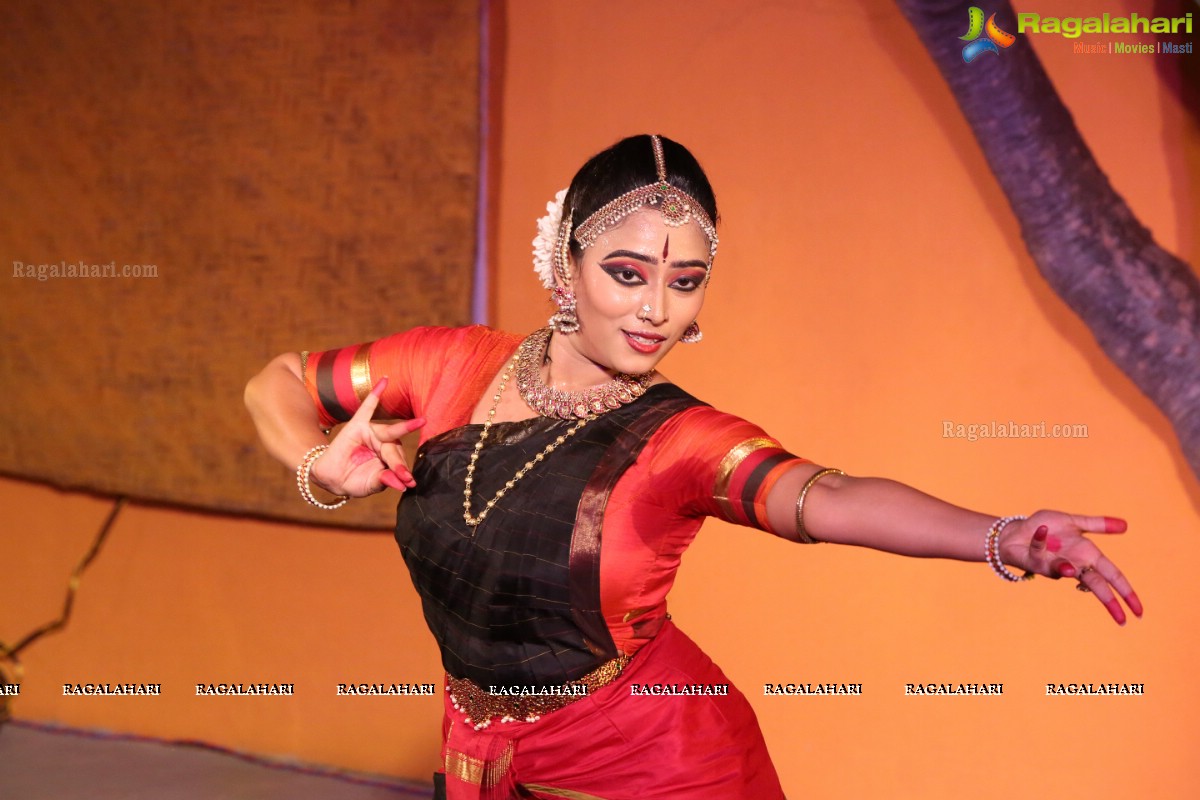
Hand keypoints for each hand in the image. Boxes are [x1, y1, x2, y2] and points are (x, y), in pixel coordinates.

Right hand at [309, 378, 424, 497]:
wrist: (328, 477)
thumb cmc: (353, 480)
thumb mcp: (371, 484)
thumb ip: (385, 481)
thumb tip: (402, 484)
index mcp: (389, 456)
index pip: (399, 461)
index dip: (402, 471)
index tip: (409, 483)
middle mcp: (383, 442)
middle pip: (395, 448)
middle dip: (398, 463)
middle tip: (405, 476)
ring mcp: (371, 432)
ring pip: (389, 432)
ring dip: (403, 428)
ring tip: (419, 423)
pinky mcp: (357, 425)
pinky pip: (367, 407)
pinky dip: (375, 394)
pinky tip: (385, 381)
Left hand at [999, 510, 1142, 624]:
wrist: (1016, 531)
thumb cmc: (1045, 528)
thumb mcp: (1074, 523)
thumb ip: (1097, 525)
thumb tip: (1126, 525)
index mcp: (1088, 555)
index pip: (1113, 575)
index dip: (1127, 592)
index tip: (1139, 611)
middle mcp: (1073, 564)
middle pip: (1095, 584)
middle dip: (1109, 601)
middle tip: (1122, 620)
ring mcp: (1053, 565)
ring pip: (1064, 571)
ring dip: (1067, 569)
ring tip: (1072, 570)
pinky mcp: (1034, 560)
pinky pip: (1037, 550)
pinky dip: (1040, 539)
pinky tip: (1043, 530)